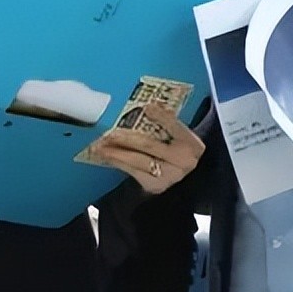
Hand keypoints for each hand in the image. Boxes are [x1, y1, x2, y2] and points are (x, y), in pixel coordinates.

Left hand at [89, 103, 204, 194]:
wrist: (184, 176)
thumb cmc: (178, 148)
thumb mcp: (179, 134)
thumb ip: (167, 121)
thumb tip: (149, 106)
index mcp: (192, 143)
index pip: (175, 126)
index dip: (161, 116)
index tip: (145, 107)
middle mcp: (183, 161)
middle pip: (150, 146)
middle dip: (126, 138)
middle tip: (109, 133)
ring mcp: (169, 176)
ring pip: (138, 161)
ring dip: (116, 153)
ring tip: (100, 146)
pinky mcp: (156, 186)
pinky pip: (133, 172)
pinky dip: (119, 162)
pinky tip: (107, 156)